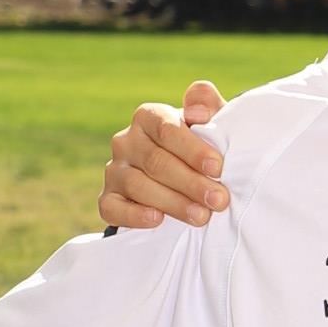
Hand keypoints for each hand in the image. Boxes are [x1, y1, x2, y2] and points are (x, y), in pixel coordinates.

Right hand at [100, 82, 230, 231]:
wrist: (185, 183)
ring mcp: (115, 170)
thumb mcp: (212, 125)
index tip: (217, 167)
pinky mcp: (108, 199)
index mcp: (148, 117)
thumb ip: (208, 106)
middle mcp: (126, 141)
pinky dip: (134, 215)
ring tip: (202, 216)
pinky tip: (157, 220)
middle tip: (219, 200)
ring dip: (172, 203)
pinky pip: (112, 208)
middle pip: (155, 161)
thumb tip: (199, 109)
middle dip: (191, 183)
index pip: (166, 129)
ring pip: (137, 185)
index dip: (192, 149)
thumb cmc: (202, 149)